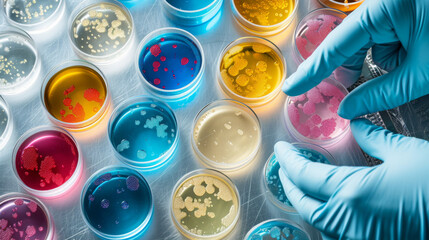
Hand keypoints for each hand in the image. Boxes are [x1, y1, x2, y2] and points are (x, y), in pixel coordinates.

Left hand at [276, 119, 428, 238]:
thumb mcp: (405, 152)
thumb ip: (373, 137)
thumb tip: (356, 122)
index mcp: (352, 192)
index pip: (306, 176)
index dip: (289, 161)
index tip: (281, 149)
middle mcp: (348, 219)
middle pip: (304, 204)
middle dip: (289, 185)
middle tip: (285, 168)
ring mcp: (359, 236)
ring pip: (318, 222)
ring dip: (306, 203)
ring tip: (303, 185)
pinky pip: (337, 232)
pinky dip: (325, 217)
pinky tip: (330, 204)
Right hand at [283, 0, 428, 119]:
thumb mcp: (425, 72)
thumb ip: (381, 93)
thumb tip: (347, 109)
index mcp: (384, 8)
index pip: (336, 46)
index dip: (312, 71)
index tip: (292, 88)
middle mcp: (384, 5)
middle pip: (350, 43)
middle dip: (353, 69)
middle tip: (349, 94)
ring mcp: (393, 8)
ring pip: (370, 43)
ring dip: (381, 63)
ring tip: (409, 69)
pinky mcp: (404, 13)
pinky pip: (387, 38)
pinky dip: (394, 55)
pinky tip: (413, 60)